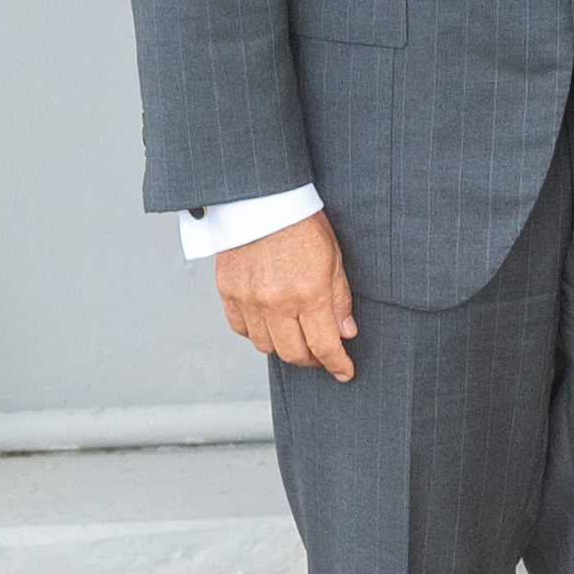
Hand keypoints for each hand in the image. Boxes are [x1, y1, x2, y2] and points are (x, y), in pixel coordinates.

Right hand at [215, 212, 358, 381]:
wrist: (260, 202)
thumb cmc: (302, 224)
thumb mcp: (335, 259)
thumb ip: (339, 299)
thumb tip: (345, 333)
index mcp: (308, 294)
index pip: (323, 346)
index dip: (336, 364)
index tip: (344, 372)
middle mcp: (276, 303)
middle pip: (293, 354)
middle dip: (312, 361)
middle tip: (323, 356)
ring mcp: (248, 300)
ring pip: (265, 346)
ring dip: (284, 348)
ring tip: (297, 337)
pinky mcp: (227, 293)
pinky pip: (241, 329)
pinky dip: (257, 333)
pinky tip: (271, 324)